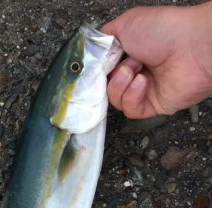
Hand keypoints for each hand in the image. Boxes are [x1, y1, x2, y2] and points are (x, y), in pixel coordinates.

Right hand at [101, 3, 211, 118]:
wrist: (192, 45)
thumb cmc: (163, 30)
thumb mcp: (124, 23)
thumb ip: (102, 38)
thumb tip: (90, 53)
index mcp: (126, 54)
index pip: (100, 70)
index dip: (94, 71)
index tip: (92, 67)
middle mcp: (133, 73)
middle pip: (103, 87)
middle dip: (107, 77)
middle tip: (118, 65)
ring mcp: (142, 90)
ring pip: (114, 100)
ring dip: (119, 84)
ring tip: (134, 69)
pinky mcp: (152, 106)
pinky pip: (130, 110)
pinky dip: (131, 96)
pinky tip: (142, 82)